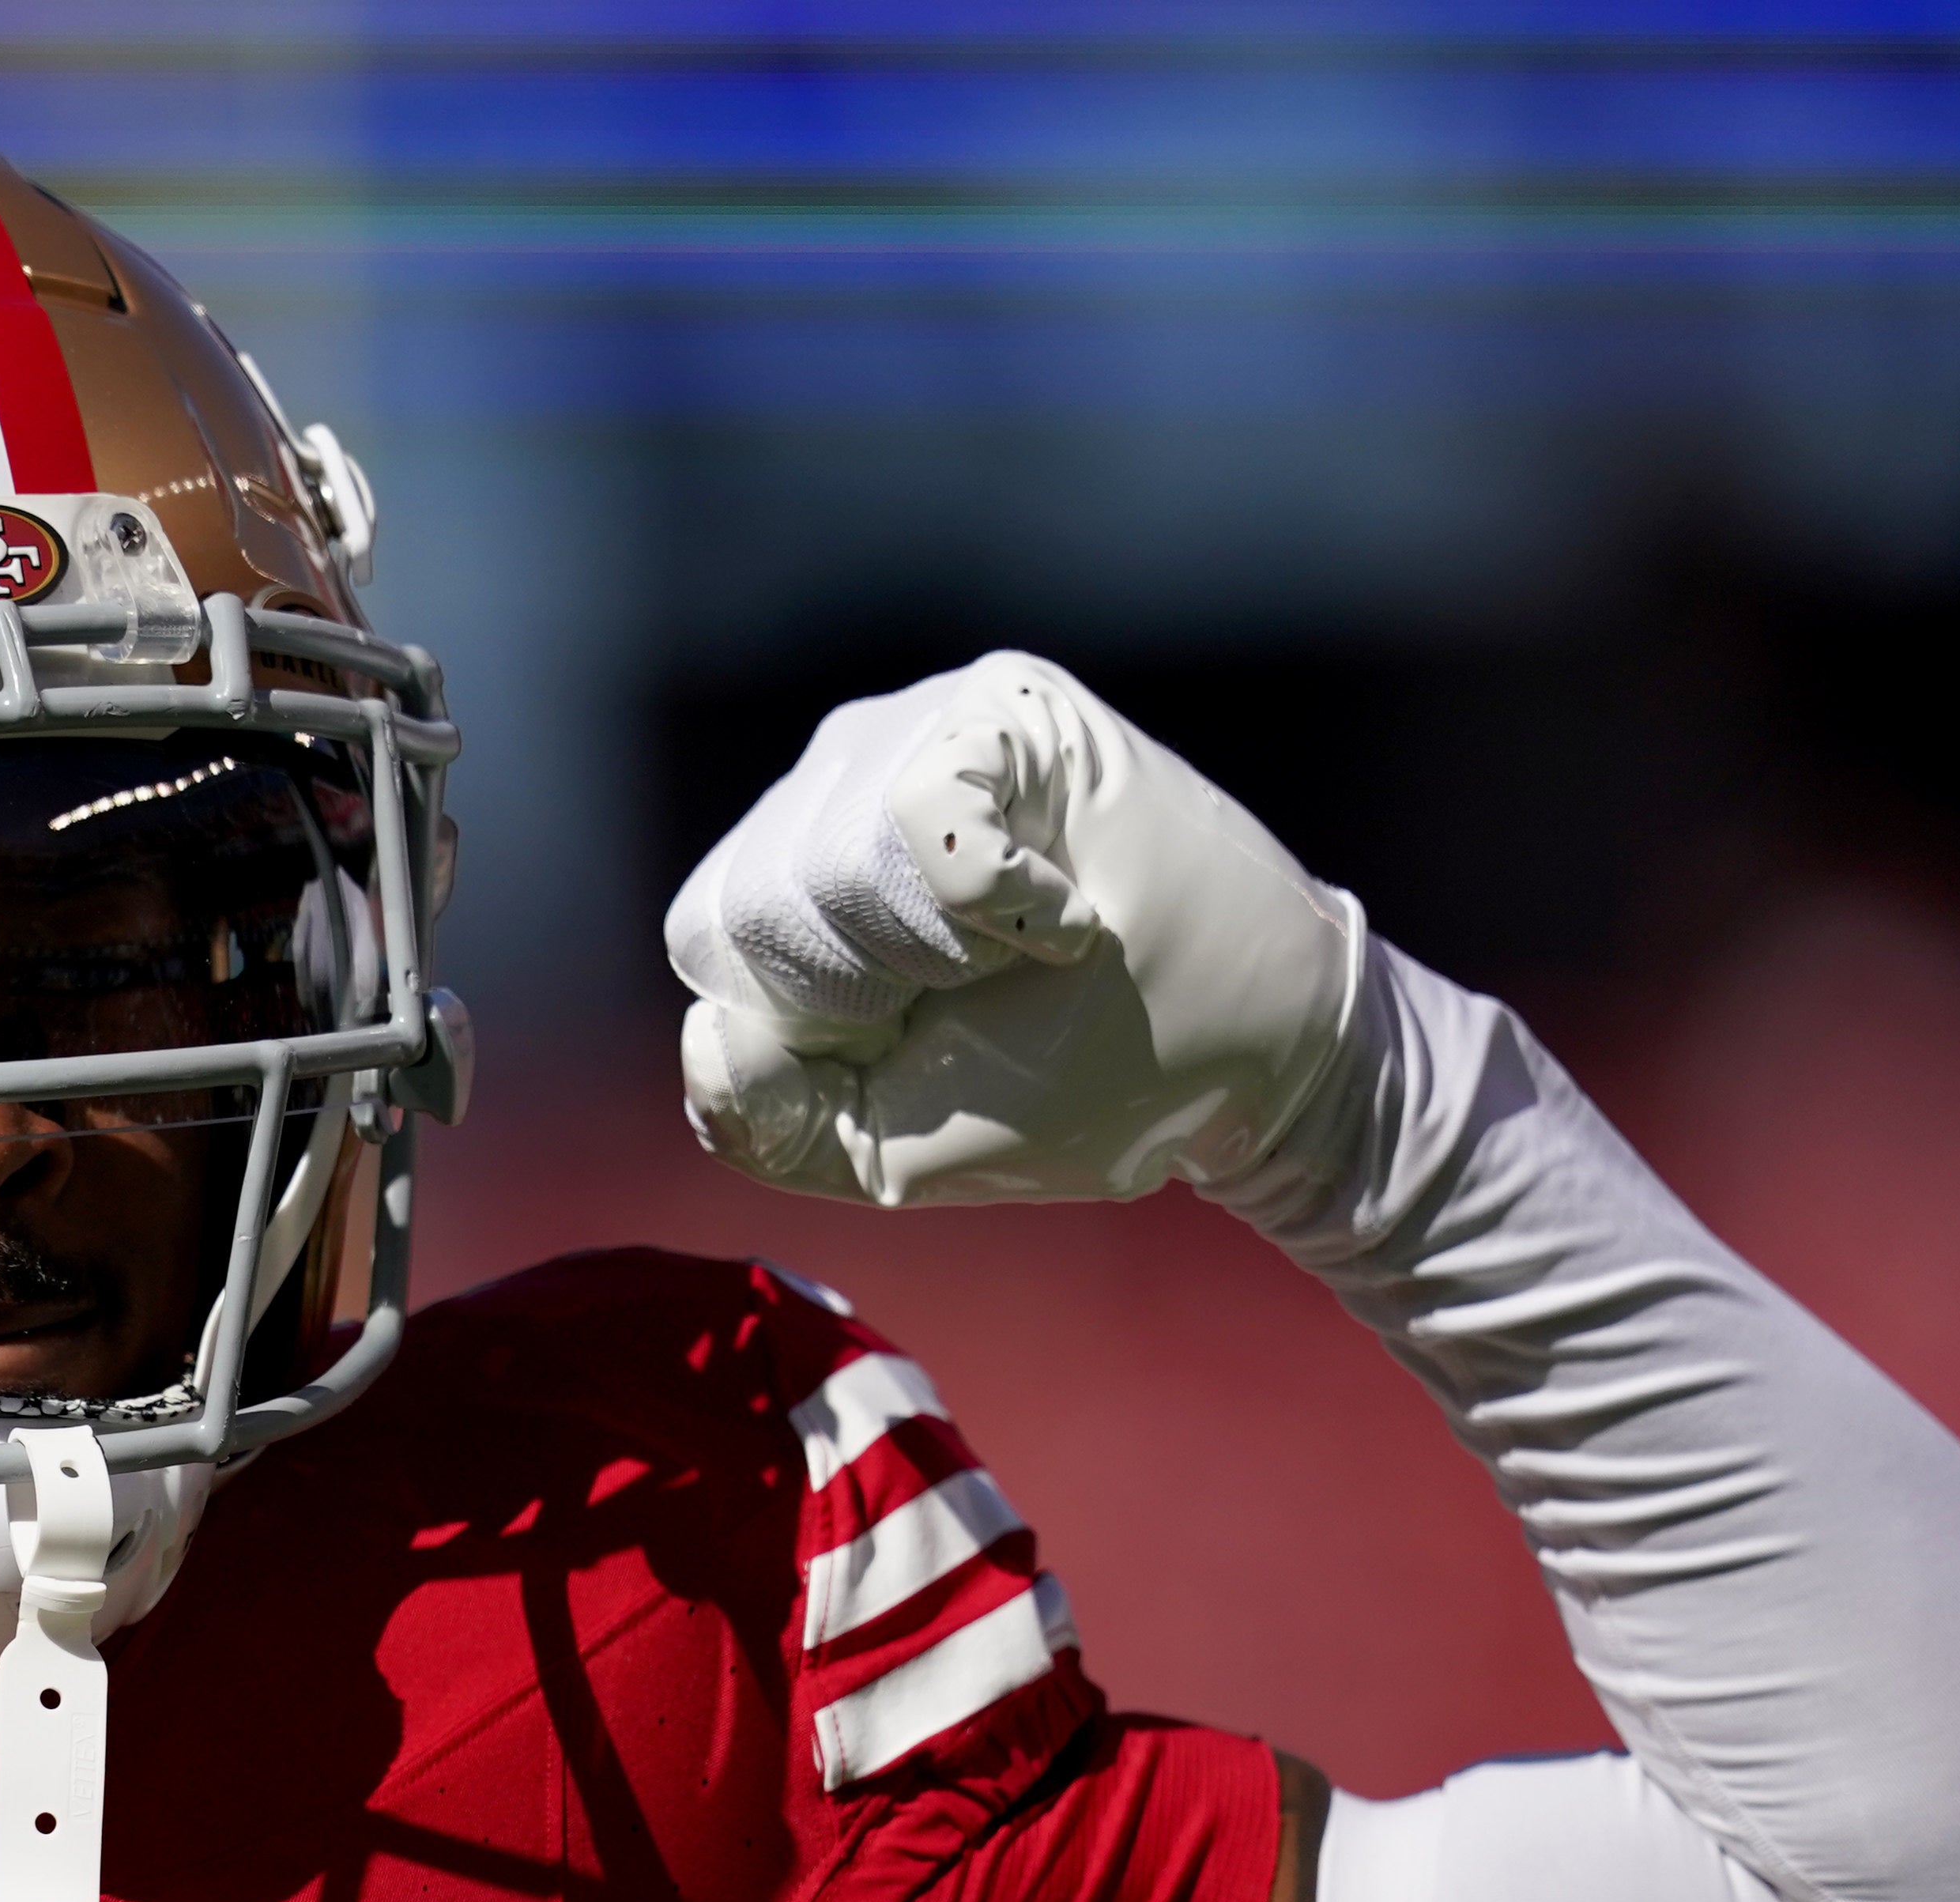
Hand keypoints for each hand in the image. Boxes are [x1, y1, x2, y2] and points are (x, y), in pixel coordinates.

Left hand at [662, 652, 1363, 1206]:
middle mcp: (833, 781)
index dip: (813, 1020)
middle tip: (979, 985)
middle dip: (870, 984)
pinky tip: (1060, 907)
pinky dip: (997, 898)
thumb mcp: (890, 1142)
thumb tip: (706, 1039)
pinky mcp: (999, 701)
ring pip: (830, 859)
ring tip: (1021, 943)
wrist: (1253, 1054)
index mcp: (786, 877)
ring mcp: (912, 728)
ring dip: (940, 943)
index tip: (918, 1028)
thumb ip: (769, 1123)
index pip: (710, 940)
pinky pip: (919, 812)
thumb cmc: (1071, 1086)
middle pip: (756, 902)